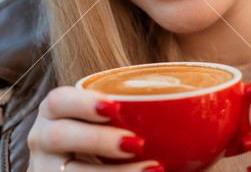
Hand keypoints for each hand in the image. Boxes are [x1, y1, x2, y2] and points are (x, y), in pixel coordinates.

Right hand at [27, 86, 163, 171]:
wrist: (86, 161)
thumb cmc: (101, 132)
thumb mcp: (105, 118)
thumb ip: (131, 108)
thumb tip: (195, 99)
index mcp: (54, 111)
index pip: (58, 100)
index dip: (83, 102)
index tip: (116, 108)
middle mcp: (42, 139)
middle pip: (60, 136)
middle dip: (98, 139)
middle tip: (137, 143)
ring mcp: (46, 169)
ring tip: (155, 169)